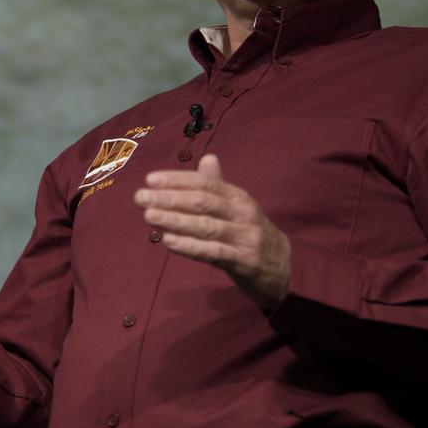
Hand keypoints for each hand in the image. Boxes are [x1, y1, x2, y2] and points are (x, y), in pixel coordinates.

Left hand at [133, 154, 290, 307]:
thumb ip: (220, 186)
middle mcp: (243, 213)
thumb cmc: (252, 234)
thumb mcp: (239, 208)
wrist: (286, 269)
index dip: (178, 180)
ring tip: (149, 216)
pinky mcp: (245, 261)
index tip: (150, 179)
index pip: (206, 183)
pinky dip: (189, 246)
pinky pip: (213, 252)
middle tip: (141, 197)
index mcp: (239, 197)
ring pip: (206, 226)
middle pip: (203, 202)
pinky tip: (168, 241)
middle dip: (170, 198)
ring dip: (175, 220)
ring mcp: (245, 238)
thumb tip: (207, 158)